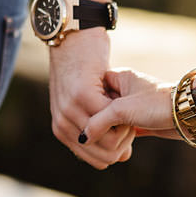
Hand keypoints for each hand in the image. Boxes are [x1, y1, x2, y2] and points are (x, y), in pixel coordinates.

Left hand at [47, 28, 133, 168]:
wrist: (71, 36)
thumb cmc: (83, 69)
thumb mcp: (87, 102)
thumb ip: (99, 125)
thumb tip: (122, 154)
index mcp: (62, 128)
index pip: (95, 160)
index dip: (116, 154)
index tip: (129, 141)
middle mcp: (62, 123)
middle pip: (102, 157)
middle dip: (123, 147)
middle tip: (134, 129)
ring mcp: (71, 110)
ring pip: (108, 141)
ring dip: (125, 132)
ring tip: (131, 116)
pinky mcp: (82, 95)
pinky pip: (110, 117)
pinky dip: (123, 113)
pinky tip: (126, 101)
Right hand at [82, 69, 179, 149]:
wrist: (189, 113)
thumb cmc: (157, 104)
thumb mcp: (122, 110)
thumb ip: (98, 121)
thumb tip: (82, 137)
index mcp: (119, 78)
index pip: (92, 88)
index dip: (85, 103)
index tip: (79, 116)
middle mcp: (125, 91)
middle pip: (99, 107)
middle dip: (95, 122)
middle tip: (88, 134)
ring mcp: (133, 106)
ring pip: (111, 121)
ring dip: (107, 133)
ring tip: (101, 142)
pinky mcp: (141, 121)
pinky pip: (122, 131)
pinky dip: (117, 140)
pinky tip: (111, 148)